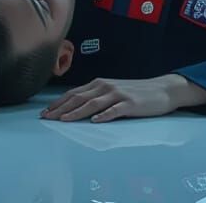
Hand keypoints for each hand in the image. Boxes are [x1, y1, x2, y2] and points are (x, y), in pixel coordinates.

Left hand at [39, 75, 178, 122]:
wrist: (161, 90)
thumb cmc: (134, 93)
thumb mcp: (112, 91)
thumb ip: (96, 97)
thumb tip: (75, 107)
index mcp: (99, 84)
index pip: (74, 93)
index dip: (58, 103)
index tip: (44, 113)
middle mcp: (105, 86)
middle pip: (79, 98)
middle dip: (60, 109)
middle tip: (46, 119)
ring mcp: (117, 94)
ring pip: (93, 103)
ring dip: (77, 112)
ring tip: (64, 120)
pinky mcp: (130, 104)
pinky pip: (114, 110)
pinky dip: (103, 115)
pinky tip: (95, 121)